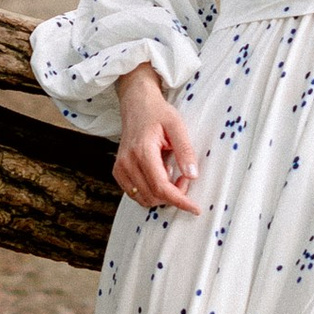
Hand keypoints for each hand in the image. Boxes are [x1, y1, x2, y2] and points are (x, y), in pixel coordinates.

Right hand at [112, 62, 200, 213]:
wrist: (136, 105)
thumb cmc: (158, 113)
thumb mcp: (177, 126)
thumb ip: (185, 150)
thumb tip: (193, 176)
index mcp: (142, 151)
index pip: (161, 187)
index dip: (180, 200)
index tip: (195, 208)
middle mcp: (127, 162)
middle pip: (153, 196)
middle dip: (174, 195)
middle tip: (185, 177)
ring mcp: (120, 168)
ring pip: (144, 199)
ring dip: (162, 195)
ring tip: (172, 173)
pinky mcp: (118, 172)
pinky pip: (135, 194)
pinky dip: (151, 192)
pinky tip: (160, 175)